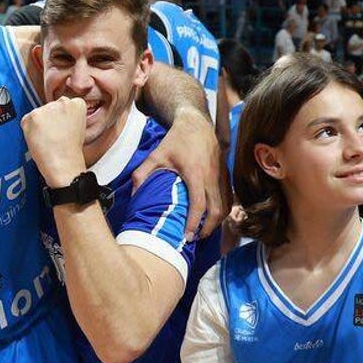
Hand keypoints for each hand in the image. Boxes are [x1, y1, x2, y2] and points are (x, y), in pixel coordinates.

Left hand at [21, 96, 88, 186]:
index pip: (64, 105)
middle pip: (50, 107)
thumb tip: (55, 117)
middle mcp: (62, 102)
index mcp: (77, 104)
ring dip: (38, 125)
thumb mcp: (78, 128)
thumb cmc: (70, 151)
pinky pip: (26, 121)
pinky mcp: (33, 116)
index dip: (61, 118)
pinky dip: (28, 131)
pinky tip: (39, 140)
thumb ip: (68, 117)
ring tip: (47, 140)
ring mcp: (47, 108)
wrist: (63, 163)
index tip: (62, 128)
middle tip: (54, 136)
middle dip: (48, 120)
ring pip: (37, 114)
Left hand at [133, 108, 225, 239]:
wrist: (196, 123)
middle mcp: (212, 176)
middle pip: (218, 211)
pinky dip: (223, 211)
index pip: (199, 205)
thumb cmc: (175, 140)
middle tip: (195, 239)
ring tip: (203, 231)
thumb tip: (133, 194)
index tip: (187, 236)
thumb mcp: (155, 155)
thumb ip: (142, 174)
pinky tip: (211, 218)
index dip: (194, 223)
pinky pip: (229, 198)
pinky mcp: (226, 174)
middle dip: (208, 229)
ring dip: (217, 222)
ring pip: (226, 206)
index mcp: (196, 173)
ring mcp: (222, 176)